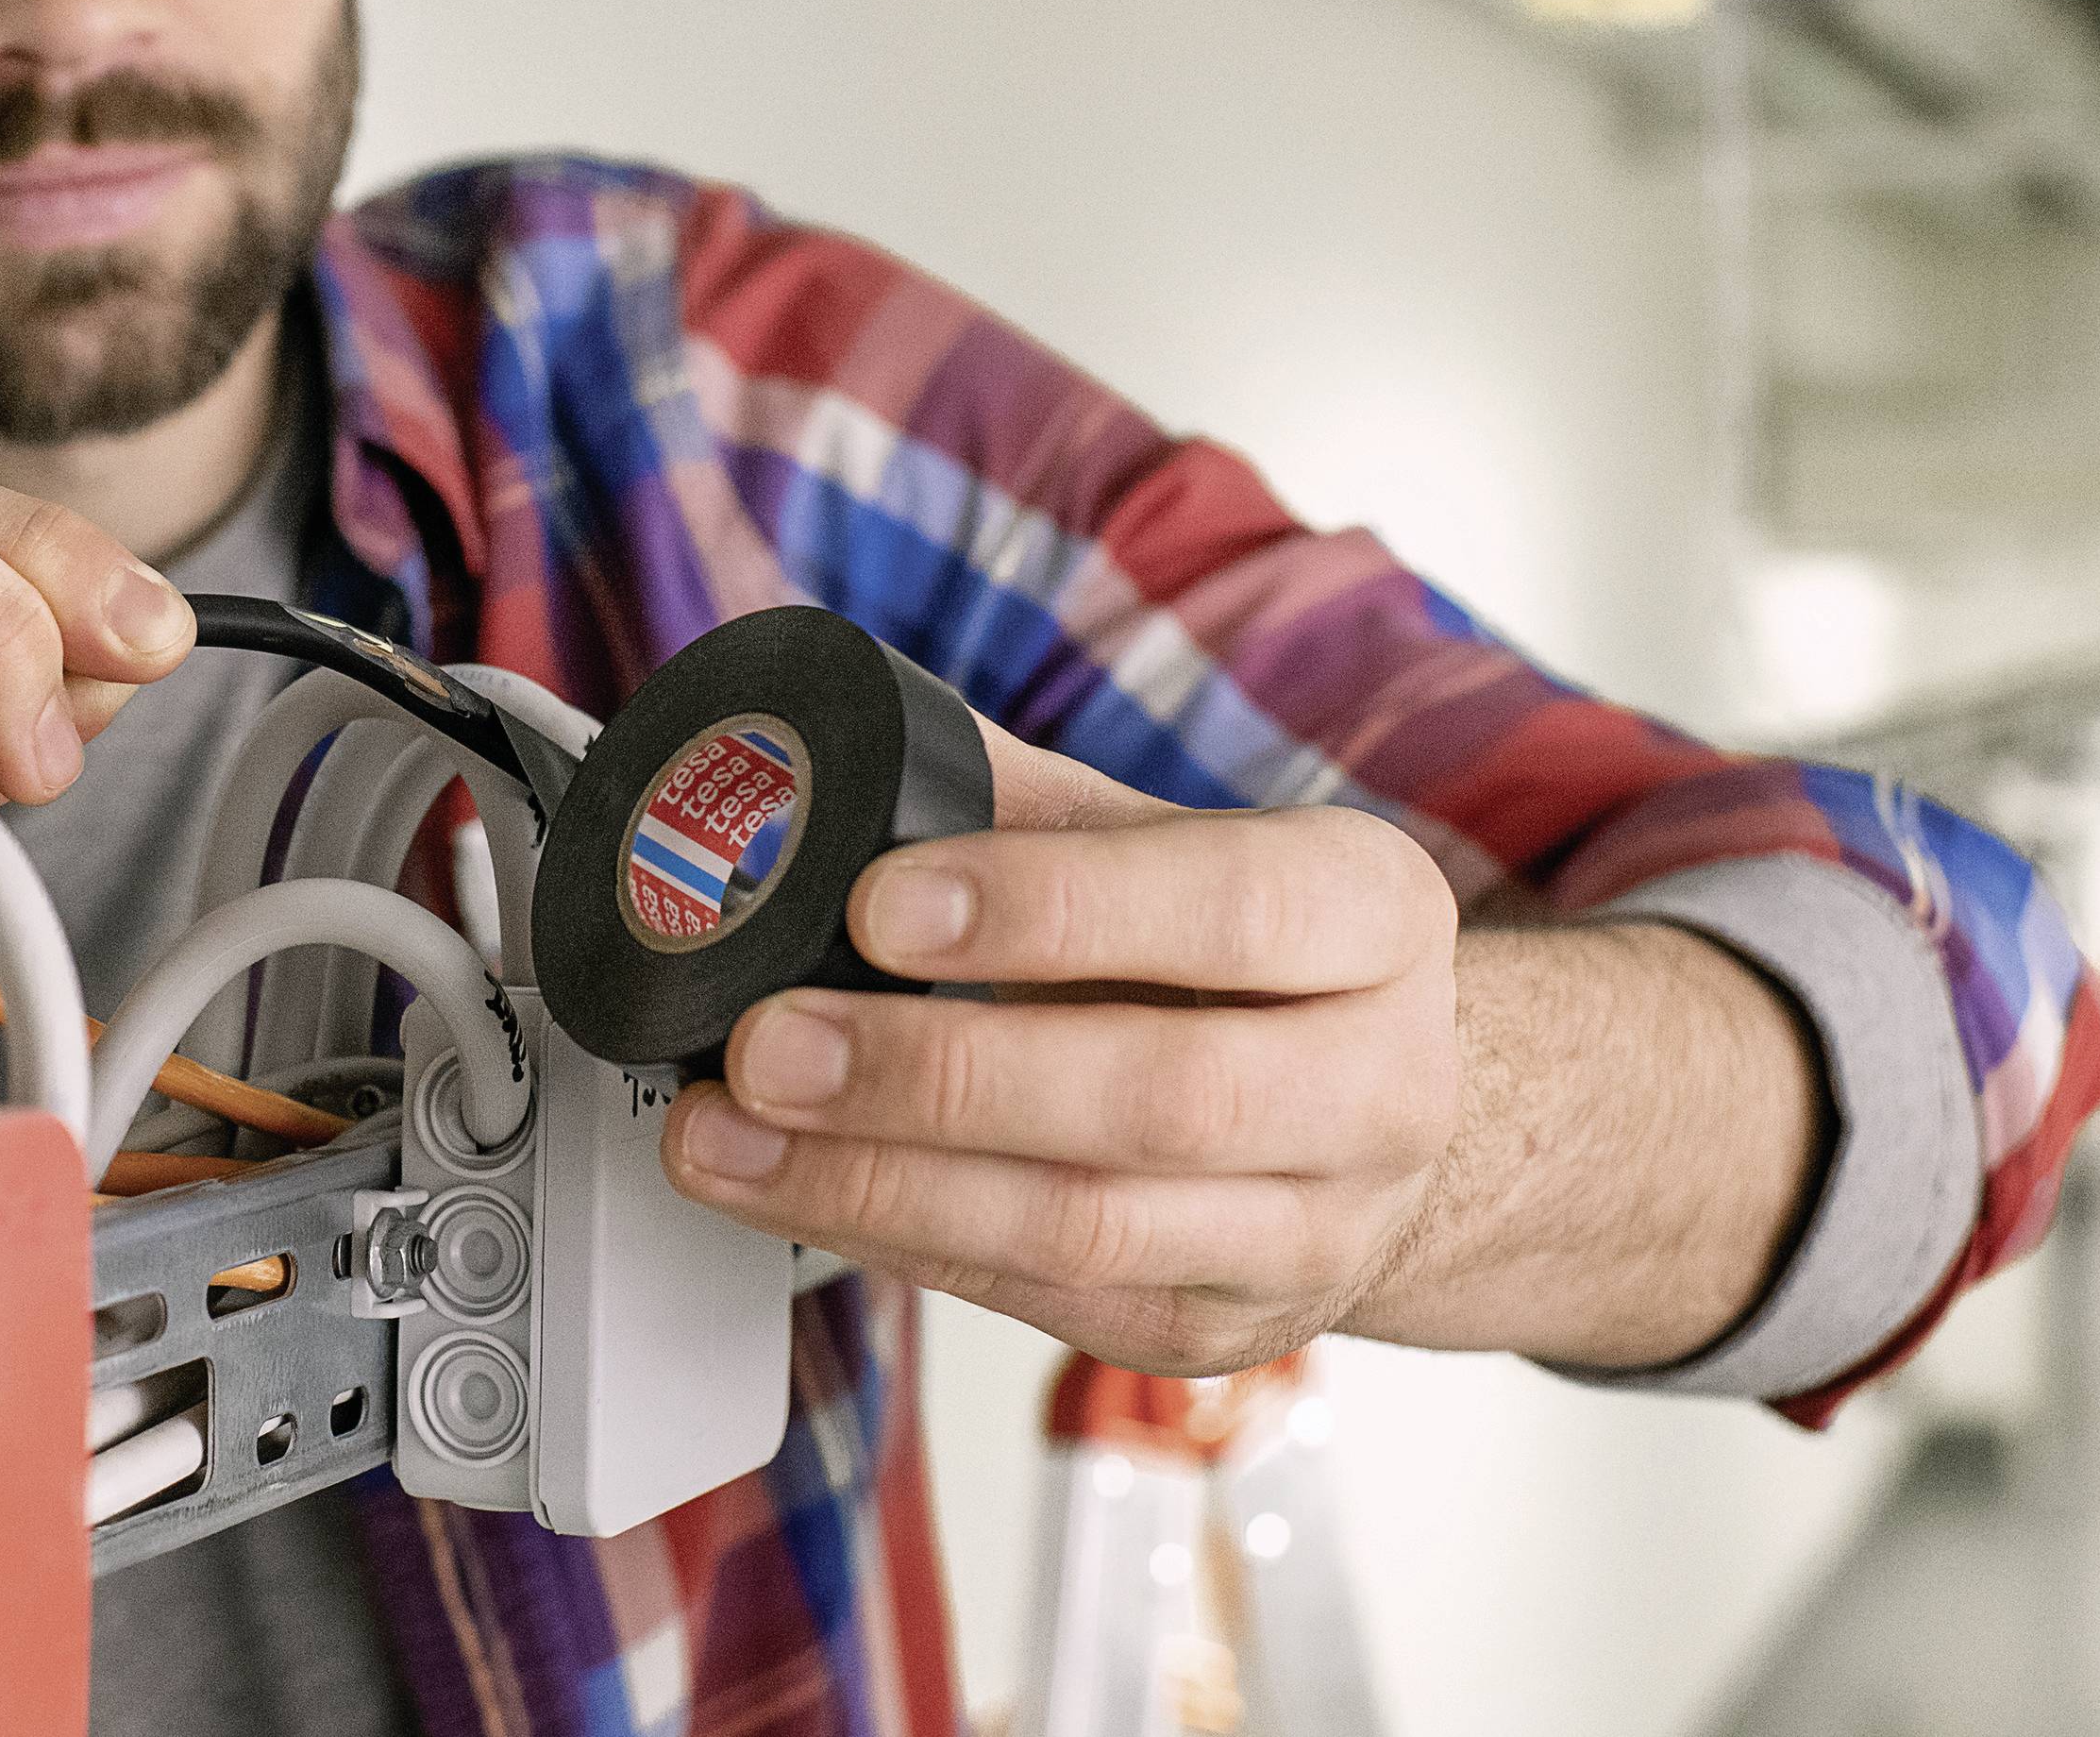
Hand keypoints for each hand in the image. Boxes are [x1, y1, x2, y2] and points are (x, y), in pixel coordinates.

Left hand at [659, 721, 1462, 1375]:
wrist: (1363, 1122)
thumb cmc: (1238, 957)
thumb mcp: (1170, 845)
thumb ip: (1021, 802)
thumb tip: (824, 770)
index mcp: (1372, 913)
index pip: (1229, 907)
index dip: (1051, 909)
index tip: (883, 905)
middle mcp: (1375, 1086)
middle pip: (1158, 1097)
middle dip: (938, 1075)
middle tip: (769, 1043)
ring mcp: (1304, 1232)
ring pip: (1085, 1225)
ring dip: (877, 1182)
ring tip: (724, 1133)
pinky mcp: (1207, 1329)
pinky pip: (1033, 1297)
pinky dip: (886, 1238)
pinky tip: (781, 1188)